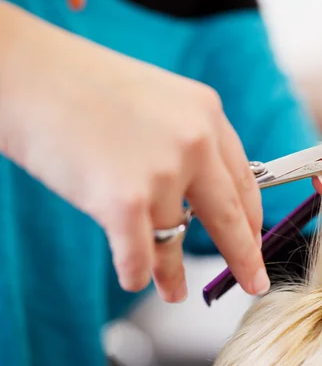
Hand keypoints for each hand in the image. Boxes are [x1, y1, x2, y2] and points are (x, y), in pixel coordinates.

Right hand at [0, 5, 268, 301]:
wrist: (24, 73)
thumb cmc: (82, 88)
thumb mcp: (158, 103)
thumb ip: (186, 145)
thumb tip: (197, 203)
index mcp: (207, 113)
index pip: (244, 179)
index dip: (252, 218)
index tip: (255, 242)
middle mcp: (194, 142)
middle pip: (230, 216)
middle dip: (243, 258)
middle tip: (254, 283)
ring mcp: (162, 171)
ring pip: (176, 241)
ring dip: (173, 273)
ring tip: (174, 292)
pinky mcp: (124, 200)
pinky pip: (139, 255)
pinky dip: (136, 273)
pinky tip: (135, 278)